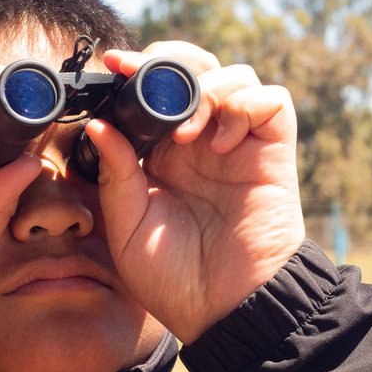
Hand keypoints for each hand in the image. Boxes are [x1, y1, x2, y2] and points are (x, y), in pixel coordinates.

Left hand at [88, 43, 306, 343]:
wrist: (222, 307)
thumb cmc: (173, 278)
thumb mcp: (127, 227)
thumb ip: (116, 175)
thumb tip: (99, 124)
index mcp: (161, 156)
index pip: (152, 93)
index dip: (135, 71)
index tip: (112, 65)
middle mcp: (200, 142)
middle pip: (193, 68)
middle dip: (170, 64)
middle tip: (148, 80)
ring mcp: (238, 144)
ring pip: (232, 75)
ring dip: (206, 89)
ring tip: (187, 134)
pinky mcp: (272, 151)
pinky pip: (270, 99)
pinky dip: (244, 106)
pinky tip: (220, 144)